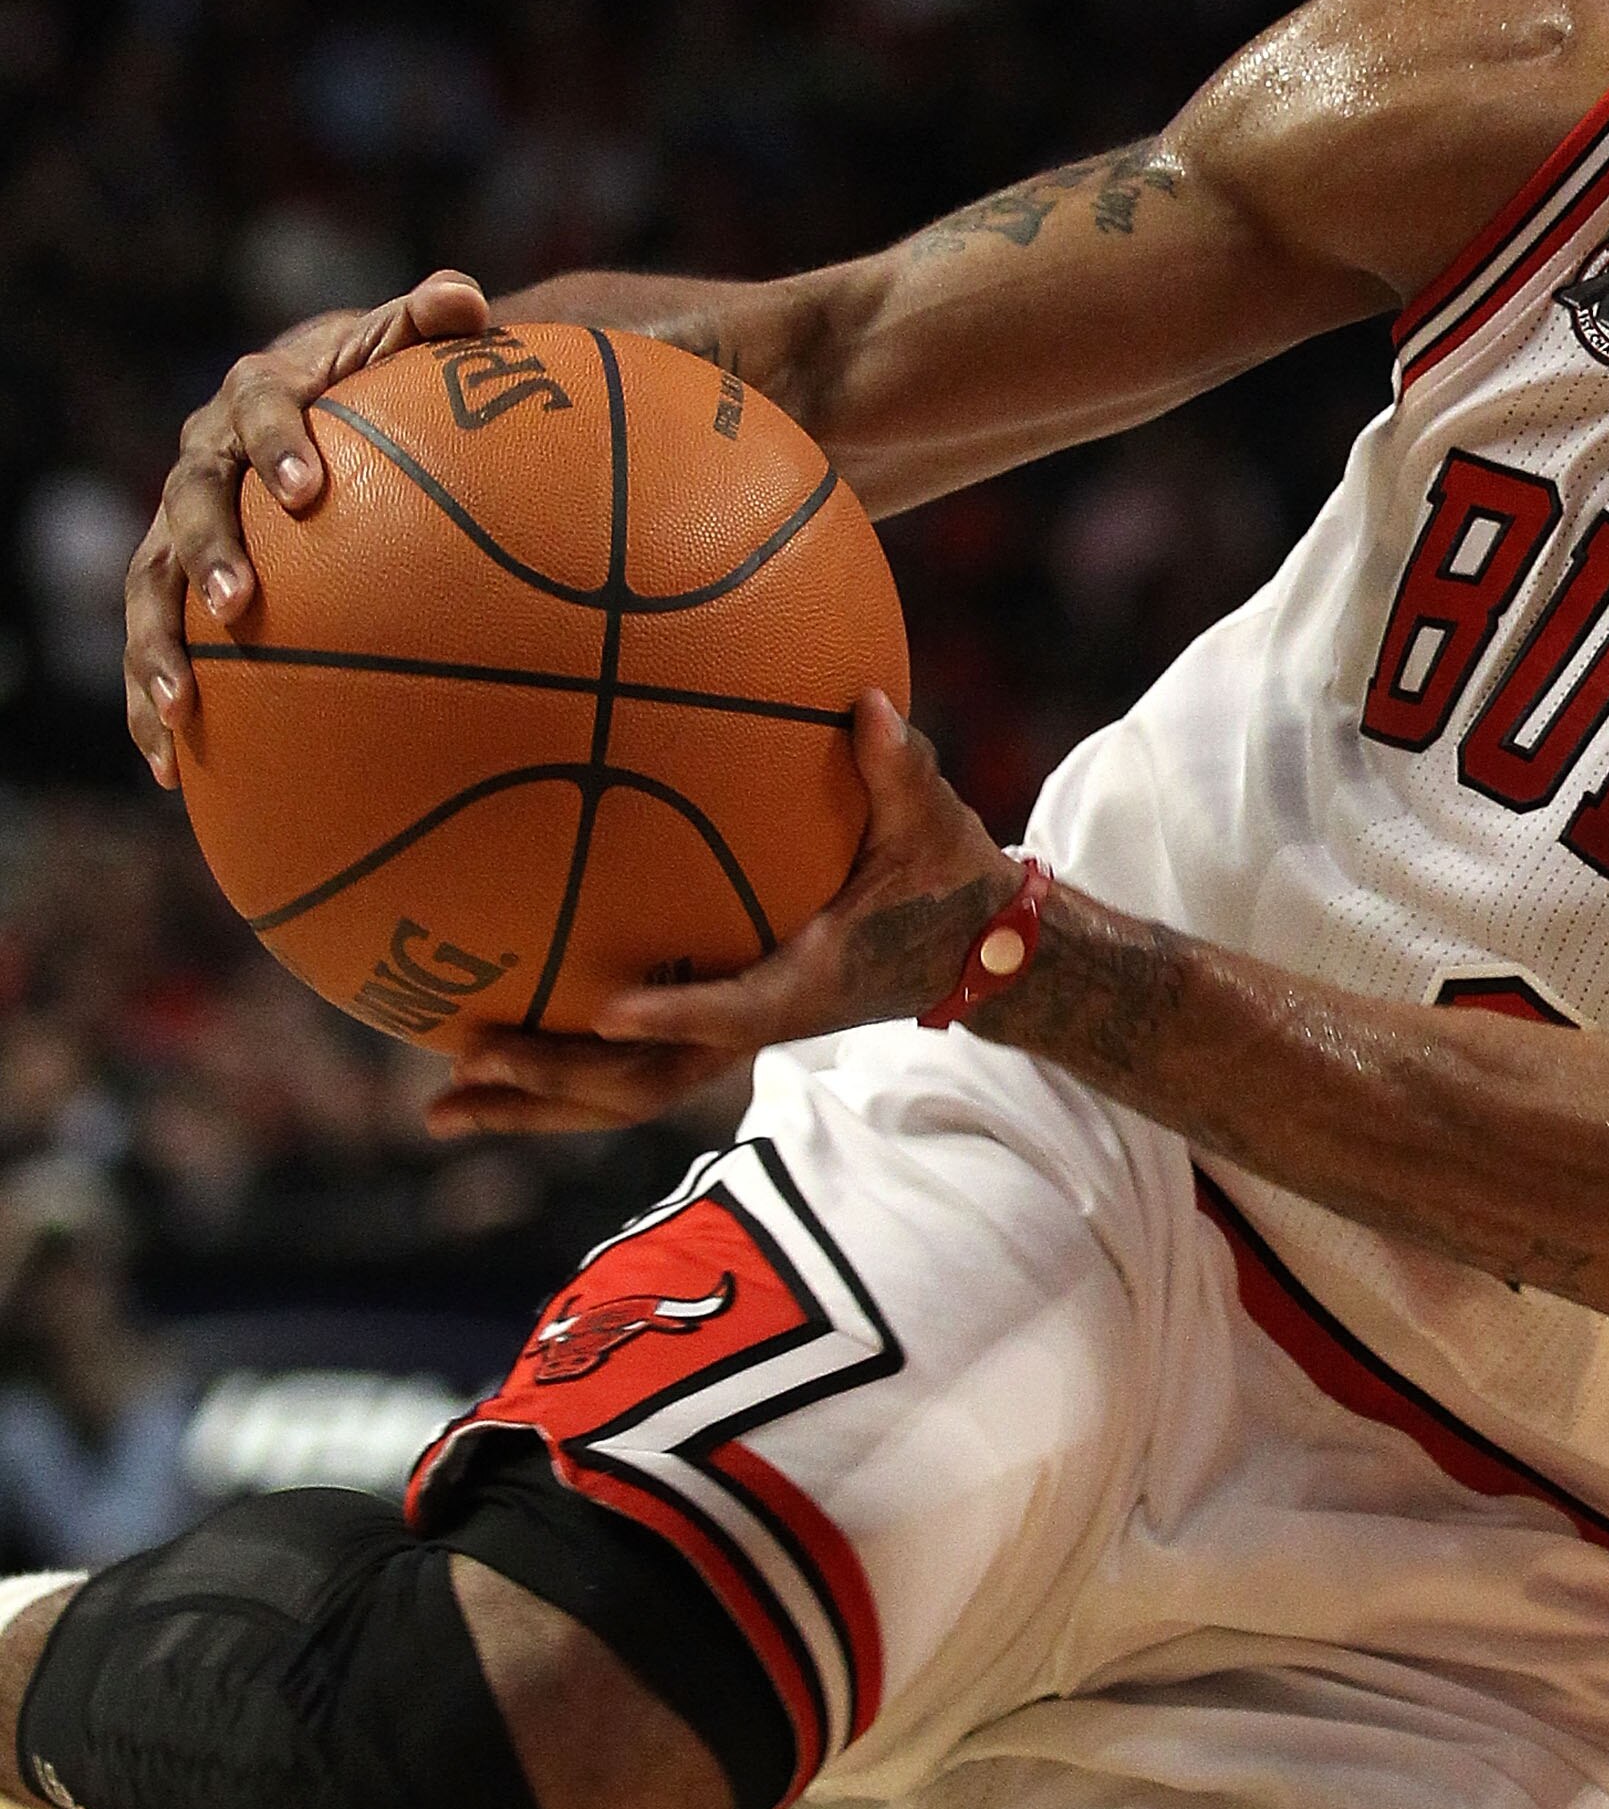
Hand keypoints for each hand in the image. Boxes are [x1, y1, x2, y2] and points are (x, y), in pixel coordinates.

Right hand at [125, 268, 491, 787]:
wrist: (324, 404)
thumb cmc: (382, 377)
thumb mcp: (408, 343)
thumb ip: (434, 320)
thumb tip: (467, 300)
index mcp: (261, 393)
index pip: (262, 411)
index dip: (279, 445)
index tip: (308, 490)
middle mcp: (205, 456)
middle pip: (189, 502)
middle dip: (207, 552)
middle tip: (241, 603)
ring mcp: (179, 521)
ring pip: (148, 583)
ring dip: (157, 645)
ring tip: (180, 709)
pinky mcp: (173, 583)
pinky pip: (154, 644)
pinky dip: (152, 703)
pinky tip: (168, 772)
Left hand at [429, 693, 1007, 1136]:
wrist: (969, 945)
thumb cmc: (942, 875)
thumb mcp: (931, 820)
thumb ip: (896, 767)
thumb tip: (864, 703)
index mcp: (808, 980)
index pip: (735, 1011)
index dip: (674, 1013)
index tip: (606, 1004)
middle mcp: (758, 1023)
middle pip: (647, 1082)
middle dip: (558, 1080)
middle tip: (474, 1059)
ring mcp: (728, 1033)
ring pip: (621, 1092)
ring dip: (534, 1103)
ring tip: (439, 1105)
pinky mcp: (712, 1026)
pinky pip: (622, 1065)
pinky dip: (552, 1075)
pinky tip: (477, 1065)